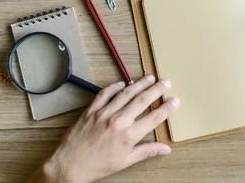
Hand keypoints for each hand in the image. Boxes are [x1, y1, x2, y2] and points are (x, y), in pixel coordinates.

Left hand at [29, 75, 177, 182]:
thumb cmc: (96, 166)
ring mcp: (104, 114)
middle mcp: (118, 121)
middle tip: (166, 82)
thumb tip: (165, 149)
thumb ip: (146, 151)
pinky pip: (105, 94)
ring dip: (139, 84)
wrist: (69, 165)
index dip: (167, 108)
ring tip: (149, 77)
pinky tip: (123, 83)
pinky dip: (114, 87)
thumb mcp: (124, 162)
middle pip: (142, 100)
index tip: (175, 101)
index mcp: (128, 136)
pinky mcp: (91, 110)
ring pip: (126, 94)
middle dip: (156, 90)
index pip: (154, 118)